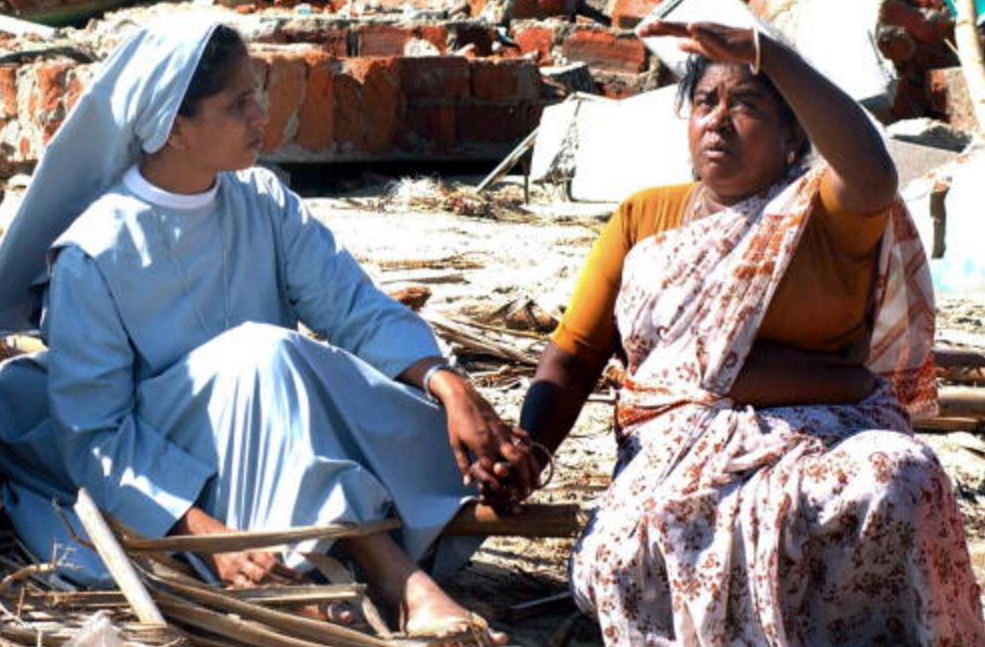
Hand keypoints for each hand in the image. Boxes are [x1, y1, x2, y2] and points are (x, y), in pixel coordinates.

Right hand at [171, 507, 303, 587]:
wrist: (207, 536)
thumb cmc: (233, 538)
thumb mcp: (250, 539)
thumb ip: (265, 550)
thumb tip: (282, 560)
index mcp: (252, 547)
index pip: (273, 561)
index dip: (286, 570)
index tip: (300, 577)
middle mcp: (243, 558)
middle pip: (265, 573)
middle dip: (281, 582)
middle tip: (296, 589)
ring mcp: (233, 569)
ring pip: (254, 582)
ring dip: (270, 590)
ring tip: (284, 596)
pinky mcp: (224, 577)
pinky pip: (239, 589)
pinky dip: (251, 594)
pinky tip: (262, 600)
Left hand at [429, 370, 540, 502]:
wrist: (463, 397)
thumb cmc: (456, 421)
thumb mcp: (455, 443)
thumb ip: (463, 464)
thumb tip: (467, 483)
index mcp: (481, 446)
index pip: (494, 470)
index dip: (498, 483)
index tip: (502, 493)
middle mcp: (495, 439)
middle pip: (516, 461)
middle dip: (524, 477)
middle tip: (528, 491)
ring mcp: (503, 431)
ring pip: (523, 450)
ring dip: (531, 466)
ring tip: (536, 480)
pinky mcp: (506, 425)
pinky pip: (522, 436)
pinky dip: (529, 446)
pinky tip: (533, 456)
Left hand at [637, 20, 757, 67]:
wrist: (751, 48)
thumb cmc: (728, 47)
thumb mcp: (705, 49)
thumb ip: (691, 46)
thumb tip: (677, 44)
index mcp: (695, 33)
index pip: (672, 31)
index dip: (656, 31)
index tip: (639, 31)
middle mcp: (701, 29)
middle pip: (675, 28)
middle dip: (658, 28)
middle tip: (641, 29)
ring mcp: (710, 33)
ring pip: (689, 29)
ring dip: (673, 26)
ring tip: (658, 24)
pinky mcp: (722, 40)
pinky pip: (709, 36)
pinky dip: (699, 32)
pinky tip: (690, 28)